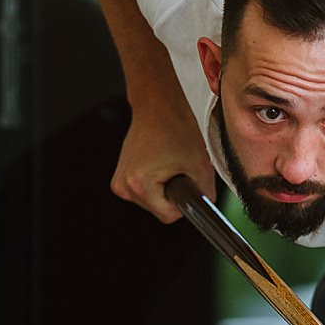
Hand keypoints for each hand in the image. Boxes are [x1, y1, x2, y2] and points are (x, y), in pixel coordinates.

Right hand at [111, 106, 214, 222]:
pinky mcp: (120, 177)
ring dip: (165, 188)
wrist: (158, 108)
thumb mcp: (201, 166)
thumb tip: (205, 211)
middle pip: (159, 209)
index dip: (185, 202)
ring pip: (153, 202)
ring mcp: (119, 182)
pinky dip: (156, 182)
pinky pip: (146, 191)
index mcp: (139, 185)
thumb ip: (205, 195)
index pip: (168, 215)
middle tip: (179, 169)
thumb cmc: (178, 131)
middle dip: (174, 193)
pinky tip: (160, 164)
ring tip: (169, 164)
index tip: (188, 184)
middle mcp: (123, 186)